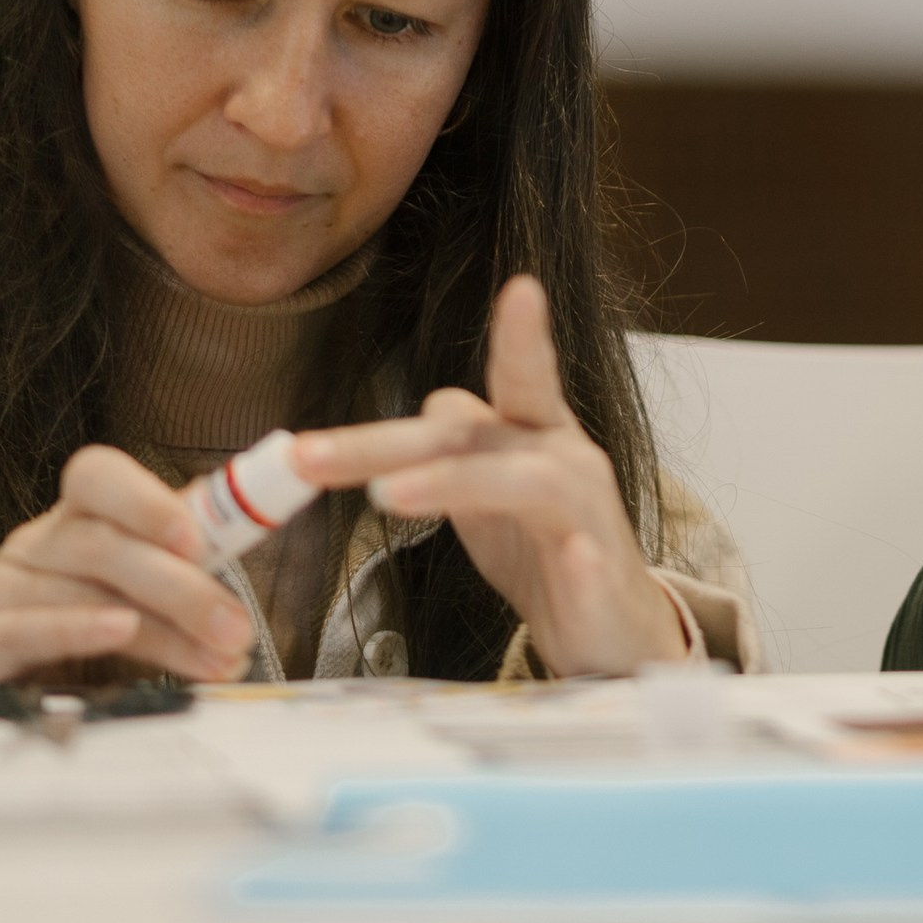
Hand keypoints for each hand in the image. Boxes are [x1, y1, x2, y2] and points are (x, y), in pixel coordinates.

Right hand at [0, 445, 255, 685]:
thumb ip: (200, 557)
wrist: (33, 711)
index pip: (96, 476)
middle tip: (238, 628)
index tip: (198, 538)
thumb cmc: (107, 643)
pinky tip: (117, 632)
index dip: (145, 501)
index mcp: (79, 519)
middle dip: (182, 586)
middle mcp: (32, 546)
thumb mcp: (160, 596)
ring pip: (77, 590)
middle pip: (101, 544)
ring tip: (216, 658)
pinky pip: (18, 629)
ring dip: (157, 626)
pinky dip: (73, 629)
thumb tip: (270, 506)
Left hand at [290, 274, 685, 677]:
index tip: (522, 289)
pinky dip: (558, 550)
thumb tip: (375, 439)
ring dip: (449, 482)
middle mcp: (566, 456)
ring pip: (517, 477)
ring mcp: (586, 510)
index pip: (517, 371)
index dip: (517, 333)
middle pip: (471, 431)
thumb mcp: (485, 501)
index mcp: (536, 433)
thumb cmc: (547, 560)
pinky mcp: (599, 568)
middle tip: (308, 457)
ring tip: (389, 497)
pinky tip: (539, 558)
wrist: (614, 633)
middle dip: (383, 442)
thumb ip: (444, 462)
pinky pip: (576, 552)